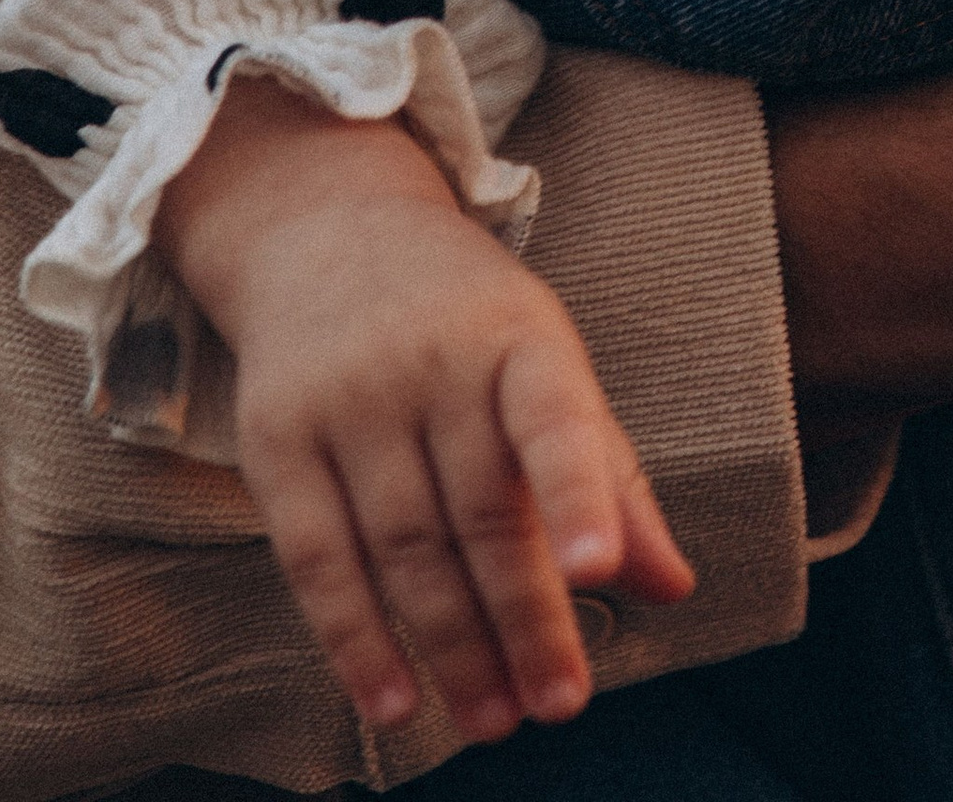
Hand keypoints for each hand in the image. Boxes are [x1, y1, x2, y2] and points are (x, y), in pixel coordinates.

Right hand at [154, 74, 691, 743]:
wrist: (326, 232)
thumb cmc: (467, 318)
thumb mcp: (548, 364)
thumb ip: (608, 476)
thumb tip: (675, 586)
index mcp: (519, 335)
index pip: (554, 416)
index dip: (580, 492)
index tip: (599, 566)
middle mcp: (432, 363)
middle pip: (482, 512)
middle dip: (525, 619)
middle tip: (559, 703)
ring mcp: (350, 400)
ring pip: (405, 546)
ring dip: (452, 645)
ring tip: (494, 719)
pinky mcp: (277, 441)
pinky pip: (315, 557)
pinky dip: (355, 639)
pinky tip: (394, 700)